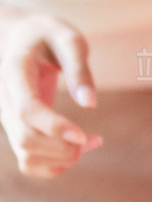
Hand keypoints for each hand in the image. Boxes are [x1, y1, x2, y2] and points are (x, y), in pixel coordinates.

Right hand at [0, 9, 100, 176]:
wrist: (16, 39)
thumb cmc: (47, 35)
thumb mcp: (67, 38)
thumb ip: (79, 68)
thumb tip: (90, 103)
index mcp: (14, 72)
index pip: (27, 109)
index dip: (55, 127)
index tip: (84, 136)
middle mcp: (4, 100)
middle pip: (25, 139)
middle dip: (64, 148)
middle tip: (94, 139)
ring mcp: (7, 119)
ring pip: (26, 156)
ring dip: (62, 159)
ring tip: (90, 141)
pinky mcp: (15, 130)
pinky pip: (29, 162)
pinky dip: (54, 165)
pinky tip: (76, 148)